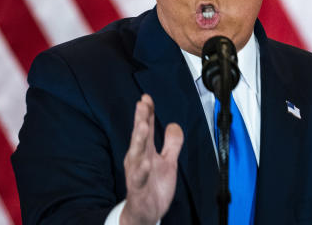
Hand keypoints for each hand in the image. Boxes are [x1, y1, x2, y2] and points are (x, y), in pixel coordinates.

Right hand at [120, 94, 183, 224]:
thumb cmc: (154, 187)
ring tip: (142, 125)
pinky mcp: (138, 188)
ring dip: (138, 139)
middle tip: (142, 105)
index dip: (147, 113)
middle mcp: (138, 159)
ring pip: (136, 153)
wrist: (146, 214)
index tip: (147, 98)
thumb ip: (172, 143)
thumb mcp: (168, 162)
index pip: (146, 128)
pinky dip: (142, 170)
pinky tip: (146, 163)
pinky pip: (139, 178)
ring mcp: (137, 173)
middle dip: (141, 119)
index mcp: (145, 151)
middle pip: (140, 136)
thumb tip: (175, 124)